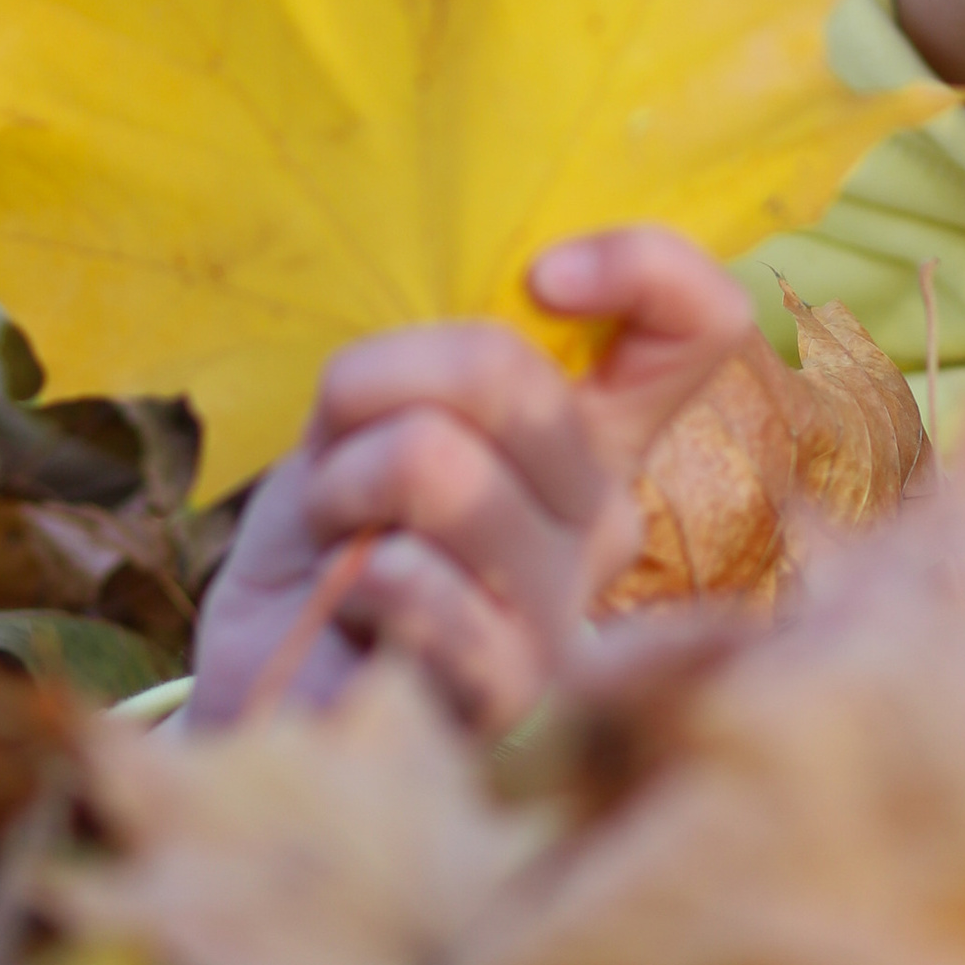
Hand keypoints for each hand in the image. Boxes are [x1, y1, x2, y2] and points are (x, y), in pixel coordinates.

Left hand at [187, 226, 755, 734]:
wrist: (263, 680)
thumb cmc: (328, 537)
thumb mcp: (367, 412)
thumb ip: (441, 361)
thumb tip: (519, 302)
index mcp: (587, 439)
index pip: (701, 326)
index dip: (646, 267)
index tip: (542, 278)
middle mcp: (602, 519)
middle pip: (509, 371)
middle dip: (375, 386)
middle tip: (345, 464)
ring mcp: (566, 611)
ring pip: (441, 465)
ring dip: (342, 489)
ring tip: (342, 546)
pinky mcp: (510, 697)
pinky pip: (421, 583)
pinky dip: (352, 580)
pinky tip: (353, 618)